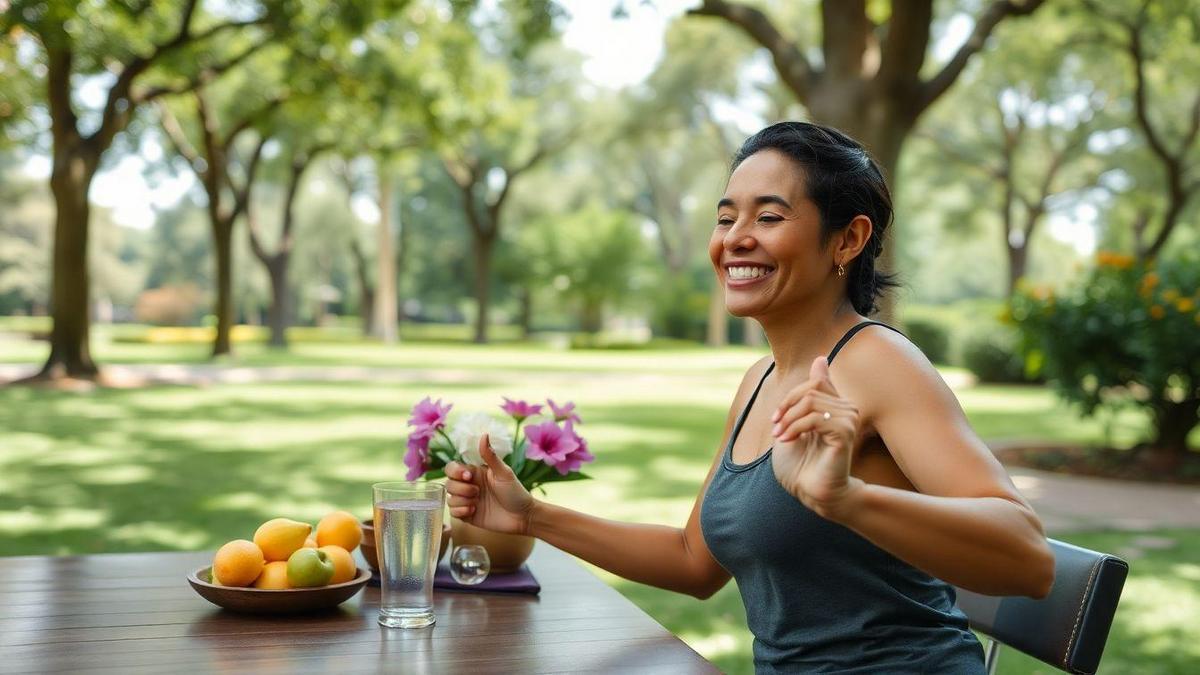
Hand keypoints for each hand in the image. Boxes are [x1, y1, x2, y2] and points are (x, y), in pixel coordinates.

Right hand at [445, 433, 535, 534]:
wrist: (522, 516)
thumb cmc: (515, 492)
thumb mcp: (503, 472)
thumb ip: (490, 455)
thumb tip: (484, 434)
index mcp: (475, 473)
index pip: (452, 468)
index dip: (455, 471)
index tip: (469, 476)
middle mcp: (468, 486)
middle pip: (448, 484)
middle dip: (461, 488)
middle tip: (478, 492)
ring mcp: (467, 501)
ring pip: (449, 498)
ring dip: (461, 500)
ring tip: (477, 503)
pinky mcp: (467, 515)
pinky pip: (452, 512)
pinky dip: (460, 511)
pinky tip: (474, 511)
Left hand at [770, 356, 864, 520]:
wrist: (811, 492)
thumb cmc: (803, 462)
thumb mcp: (795, 422)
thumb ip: (806, 395)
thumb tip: (822, 358)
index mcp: (837, 404)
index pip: (815, 381)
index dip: (790, 397)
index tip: (776, 418)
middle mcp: (847, 409)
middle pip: (810, 390)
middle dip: (786, 408)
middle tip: (775, 429)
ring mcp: (848, 421)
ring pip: (811, 402)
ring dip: (789, 420)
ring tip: (780, 437)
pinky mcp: (845, 434)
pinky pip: (816, 418)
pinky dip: (796, 427)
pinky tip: (788, 441)